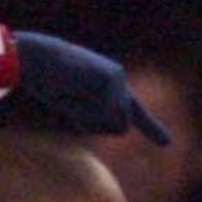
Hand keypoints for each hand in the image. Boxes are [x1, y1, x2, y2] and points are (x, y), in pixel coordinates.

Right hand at [12, 32, 170, 144]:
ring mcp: (118, 79)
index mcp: (112, 90)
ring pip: (118, 122)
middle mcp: (120, 83)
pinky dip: (87, 108)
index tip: (167, 143)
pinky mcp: (113, 78)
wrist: (34, 58)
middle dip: (97, 124)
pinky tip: (73, 87)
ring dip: (92, 117)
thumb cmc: (48, 81)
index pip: (135, 113)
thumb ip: (96, 116)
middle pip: (121, 127)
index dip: (152, 128)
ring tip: (73, 93)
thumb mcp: (77, 106)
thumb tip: (114, 128)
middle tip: (73, 101)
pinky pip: (107, 111)